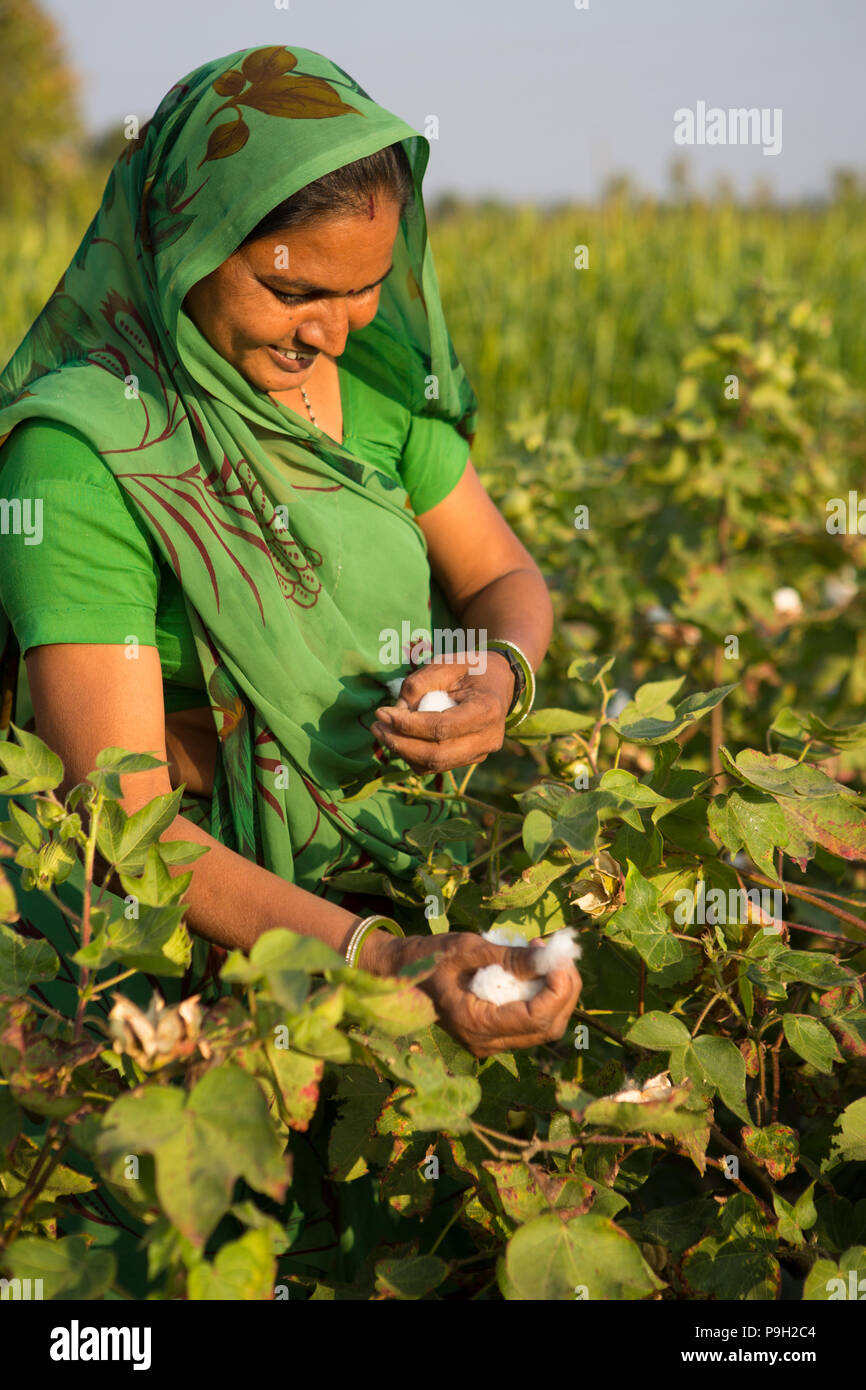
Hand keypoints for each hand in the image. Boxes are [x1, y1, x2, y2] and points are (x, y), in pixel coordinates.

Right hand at [371, 930, 581, 1058]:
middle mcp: (485, 1042)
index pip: (536, 1017)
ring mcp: (490, 1043)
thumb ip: (509, 958)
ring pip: (544, 1028)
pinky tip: (536, 969)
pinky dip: (543, 997)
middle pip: (547, 1027)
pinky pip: (531, 1023)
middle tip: (559, 953)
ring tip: (547, 956)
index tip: (560, 956)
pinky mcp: (493, 1035)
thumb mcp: (467, 949)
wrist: (401, 974)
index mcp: (475, 1024)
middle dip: (564, 990)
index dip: (558, 989)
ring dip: (557, 993)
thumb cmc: (428, 957)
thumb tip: (550, 957)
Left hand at [372, 654, 514, 774]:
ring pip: (434, 765)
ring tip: (382, 731)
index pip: (441, 728)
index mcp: (487, 710)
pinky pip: (436, 767)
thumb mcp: (446, 663)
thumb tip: (398, 709)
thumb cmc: (471, 669)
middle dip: (400, 744)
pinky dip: (412, 756)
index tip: (382, 713)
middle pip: (437, 754)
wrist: (498, 682)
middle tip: (376, 727)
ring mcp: (481, 754)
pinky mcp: (470, 760)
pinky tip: (399, 739)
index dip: (407, 725)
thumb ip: (420, 683)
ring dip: (403, 752)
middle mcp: (488, 739)